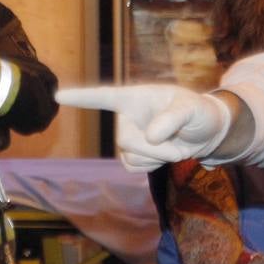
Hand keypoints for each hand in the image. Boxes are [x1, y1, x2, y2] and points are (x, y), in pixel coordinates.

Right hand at [57, 84, 231, 171]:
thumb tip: (149, 136)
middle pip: (125, 140)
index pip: (104, 96)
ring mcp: (128, 137)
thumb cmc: (198, 113)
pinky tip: (163, 155)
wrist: (206, 134)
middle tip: (178, 149)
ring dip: (156, 159)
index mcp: (136, 97)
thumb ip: (173, 118)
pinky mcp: (132, 156)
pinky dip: (152, 166)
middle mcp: (126, 116)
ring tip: (175, 148)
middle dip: (154, 150)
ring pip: (129, 157)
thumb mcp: (193, 109)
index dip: (81, 97)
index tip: (58, 95)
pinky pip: (133, 168)